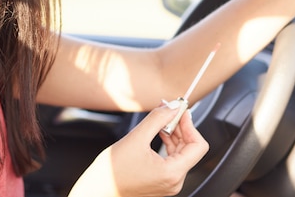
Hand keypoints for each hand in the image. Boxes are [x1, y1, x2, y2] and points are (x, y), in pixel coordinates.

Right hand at [68, 104, 208, 196]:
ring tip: (162, 119)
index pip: (198, 146)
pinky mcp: (161, 182)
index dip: (190, 124)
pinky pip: (172, 159)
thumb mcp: (136, 138)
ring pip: (181, 153)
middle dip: (181, 126)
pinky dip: (168, 143)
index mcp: (172, 173)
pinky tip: (158, 132)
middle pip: (190, 148)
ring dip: (174, 133)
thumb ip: (157, 119)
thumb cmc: (111, 173)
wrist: (96, 192)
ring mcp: (168, 184)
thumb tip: (171, 107)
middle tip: (169, 110)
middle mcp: (174, 182)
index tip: (180, 111)